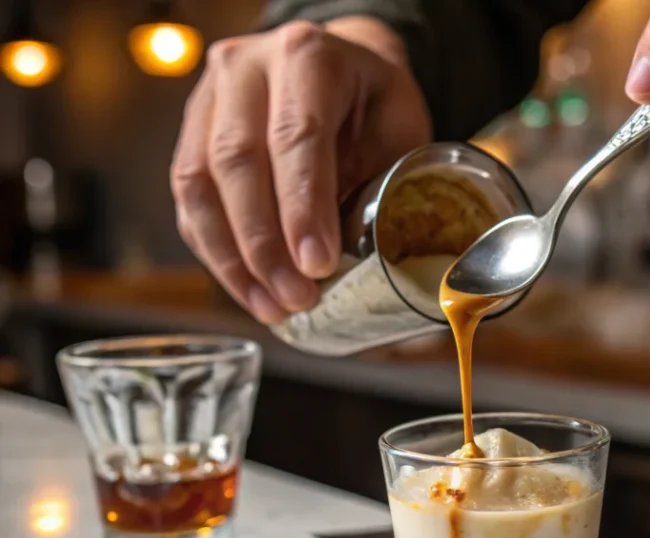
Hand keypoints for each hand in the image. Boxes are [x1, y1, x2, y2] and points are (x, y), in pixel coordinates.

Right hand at [171, 18, 430, 322]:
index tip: (318, 266)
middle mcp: (243, 68)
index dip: (303, 208)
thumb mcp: (398, 130)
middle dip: (265, 244)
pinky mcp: (188, 137)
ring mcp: (207, 99)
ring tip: (272, 308)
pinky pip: (189, 202)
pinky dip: (218, 254)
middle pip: (236, 162)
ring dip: (234, 258)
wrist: (338, 69)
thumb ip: (380, 183)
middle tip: (296, 298)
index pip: (296, 138)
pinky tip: (250, 292)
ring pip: (198, 185)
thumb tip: (364, 266)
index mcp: (306, 56)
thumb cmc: (373, 106)